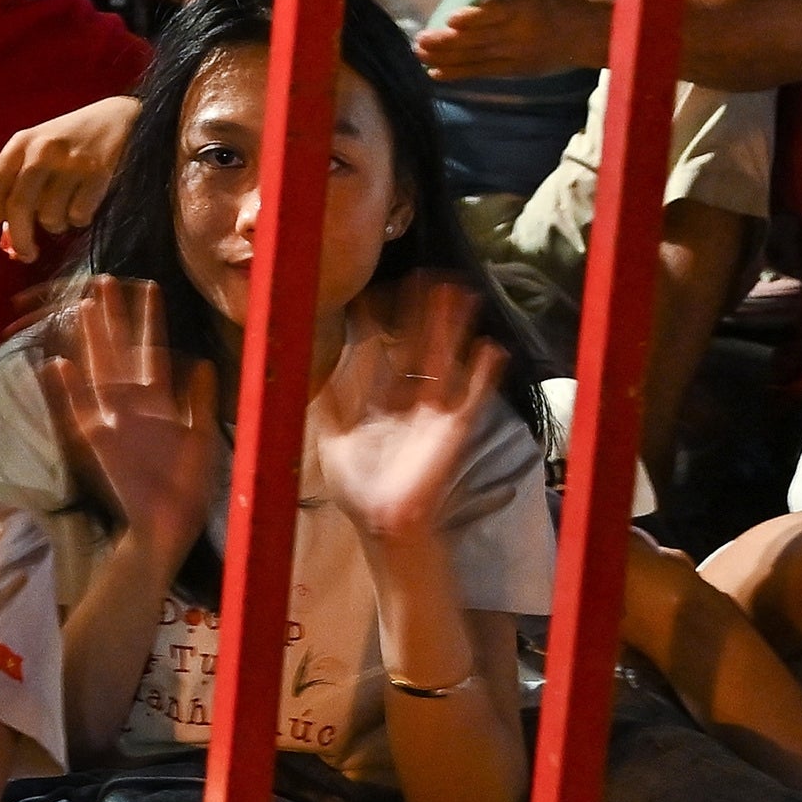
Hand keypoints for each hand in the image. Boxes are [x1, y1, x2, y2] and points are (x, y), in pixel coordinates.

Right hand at [38, 280, 221, 554]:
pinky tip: (56, 363)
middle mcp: (134, 404)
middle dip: (115, 316)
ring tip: (85, 306)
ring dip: (93, 339)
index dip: (151, 319)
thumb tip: (203, 362)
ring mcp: (115, 419)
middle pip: (120, 350)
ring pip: (100, 369)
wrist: (168, 525)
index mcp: (159, 402)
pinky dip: (67, 389)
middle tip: (105, 280)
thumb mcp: (202, 438)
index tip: (150, 285)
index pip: (152, 349)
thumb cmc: (187, 486)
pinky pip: (78, 409)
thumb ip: (200, 401)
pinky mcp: (100, 441)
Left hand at [317, 286, 503, 552]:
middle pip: (418, 348)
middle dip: (425, 315)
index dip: (383, 325)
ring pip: (445, 362)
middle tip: (431, 278)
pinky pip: (472, 398)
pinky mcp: (453, 431)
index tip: (379, 292)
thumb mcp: (331, 439)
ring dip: (454, 331)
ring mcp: (433, 414)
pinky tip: (492, 349)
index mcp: (380, 402)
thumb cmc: (356, 489)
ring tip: (463, 295)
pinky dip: (483, 376)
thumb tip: (309, 368)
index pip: (385, 353)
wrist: (381, 523)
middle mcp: (409, 402)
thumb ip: (327, 404)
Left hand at [413, 0, 608, 82]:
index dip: (475, 17)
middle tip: (420, 41)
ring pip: (478, 57)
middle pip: (481, 38)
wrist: (578, 33)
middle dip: (449, 42)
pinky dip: (458, 73)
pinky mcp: (513, 70)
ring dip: (447, 58)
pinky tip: (435, 72)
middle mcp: (519, 31)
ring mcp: (516, 54)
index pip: (496, 12)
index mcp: (522, 4)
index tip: (451, 19)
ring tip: (421, 55)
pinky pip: (482, 72)